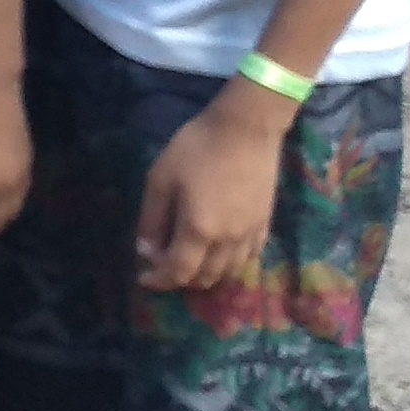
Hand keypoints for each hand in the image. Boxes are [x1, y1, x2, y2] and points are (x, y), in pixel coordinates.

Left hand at [135, 87, 291, 292]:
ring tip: (188, 264)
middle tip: (163, 268)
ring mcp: (251, 235)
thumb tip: (146, 251)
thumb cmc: (196, 149)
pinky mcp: (265, 225)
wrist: (245, 130)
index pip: (178, 272)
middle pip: (205, 278)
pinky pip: (249, 259)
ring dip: (206, 277)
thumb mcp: (161, 179)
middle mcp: (228, 241)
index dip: (159, 280)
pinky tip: (218, 257)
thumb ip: (152, 219)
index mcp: (199, 230)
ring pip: (229, 273)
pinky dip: (230, 267)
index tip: (144, 278)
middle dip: (180, 280)